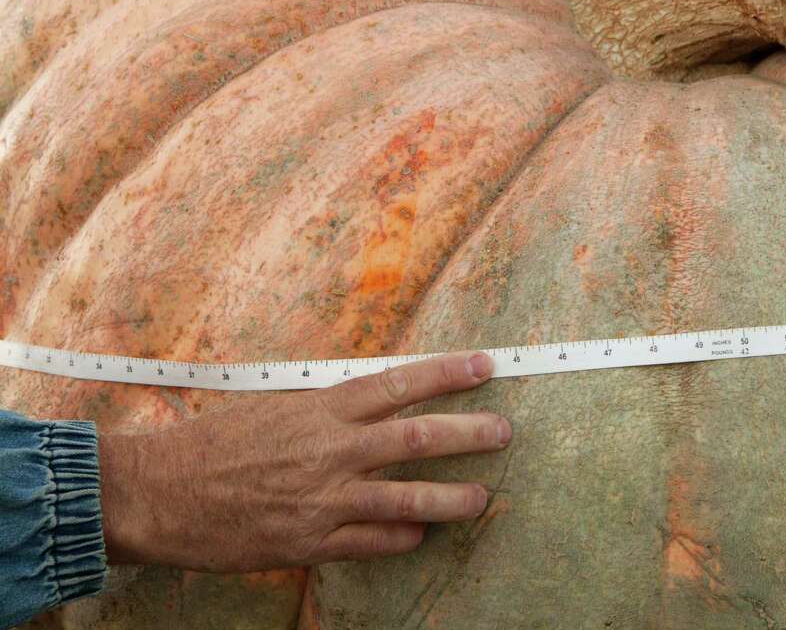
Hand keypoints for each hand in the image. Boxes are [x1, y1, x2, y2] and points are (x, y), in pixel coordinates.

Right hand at [96, 351, 509, 570]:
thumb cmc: (214, 442)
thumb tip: (377, 399)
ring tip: (482, 497)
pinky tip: (420, 534)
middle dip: (469, 434)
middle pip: (418, 438)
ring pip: (407, 498)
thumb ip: (329, 407)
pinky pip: (372, 542)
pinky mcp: (310, 543)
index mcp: (321, 409)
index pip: (398, 384)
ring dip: (452, 497)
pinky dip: (402, 538)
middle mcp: (331, 451)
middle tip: (504, 431)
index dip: (447, 374)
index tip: (485, 365)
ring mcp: (324, 500)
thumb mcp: (276, 406)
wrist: (158, 493)